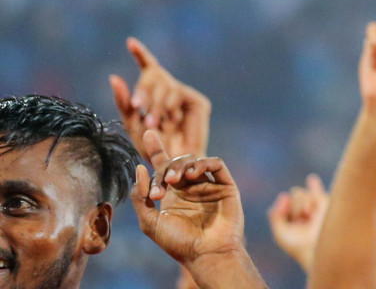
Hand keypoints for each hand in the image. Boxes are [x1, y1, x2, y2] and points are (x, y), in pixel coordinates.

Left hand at [110, 38, 211, 160]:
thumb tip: (114, 77)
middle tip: (137, 107)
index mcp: (154, 93)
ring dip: (156, 104)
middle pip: (153, 78)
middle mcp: (170, 90)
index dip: (141, 54)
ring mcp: (185, 95)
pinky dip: (169, 106)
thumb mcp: (132, 124)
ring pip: (166, 87)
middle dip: (144, 91)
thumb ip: (123, 101)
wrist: (173, 164)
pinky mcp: (198, 102)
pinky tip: (170, 120)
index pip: (149, 68)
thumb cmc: (151, 147)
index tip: (130, 42)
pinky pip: (178, 94)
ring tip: (153, 123)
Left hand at [132, 130, 245, 267]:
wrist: (205, 253)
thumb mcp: (150, 222)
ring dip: (182, 165)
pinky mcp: (225, 185)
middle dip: (167, 167)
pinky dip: (204, 163)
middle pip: (177, 161)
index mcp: (173, 193)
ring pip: (195, 160)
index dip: (155, 149)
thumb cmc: (178, 243)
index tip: (148, 132)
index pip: (163, 166)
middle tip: (164, 184)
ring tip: (176, 180)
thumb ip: (142, 196)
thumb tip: (140, 168)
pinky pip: (216, 164)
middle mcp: (190, 186)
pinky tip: (193, 174)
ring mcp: (208, 184)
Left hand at [267, 175, 327, 272]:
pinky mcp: (324, 203)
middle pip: (294, 195)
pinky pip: (316, 191)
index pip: (283, 204)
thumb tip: (284, 195)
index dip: (283, 208)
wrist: (318, 246)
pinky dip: (314, 185)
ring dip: (302, 202)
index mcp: (291, 220)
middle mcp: (302, 212)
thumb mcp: (280, 232)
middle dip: (295, 205)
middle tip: (301, 218)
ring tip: (308, 214)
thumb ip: (276, 214)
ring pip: (301, 192)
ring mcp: (313, 207)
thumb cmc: (298, 244)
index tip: (287, 217)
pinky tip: (311, 179)